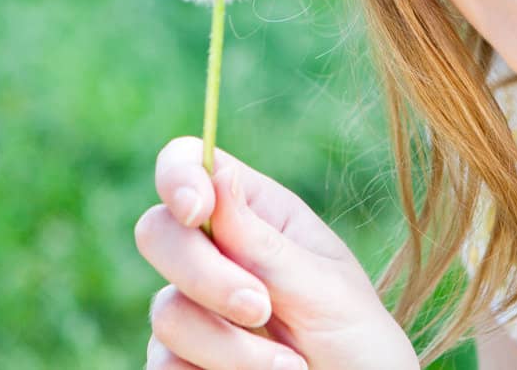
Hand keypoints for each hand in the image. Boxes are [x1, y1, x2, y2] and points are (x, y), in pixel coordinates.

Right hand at [135, 136, 419, 369]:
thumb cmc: (358, 343)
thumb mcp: (324, 289)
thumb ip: (264, 242)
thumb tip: (216, 173)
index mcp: (256, 214)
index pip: (191, 165)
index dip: (178, 176)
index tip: (197, 209)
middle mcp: (214, 254)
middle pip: (158, 233)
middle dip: (206, 275)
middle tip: (261, 310)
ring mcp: (193, 310)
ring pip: (166, 312)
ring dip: (230, 347)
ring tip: (289, 367)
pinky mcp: (181, 362)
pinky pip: (163, 364)